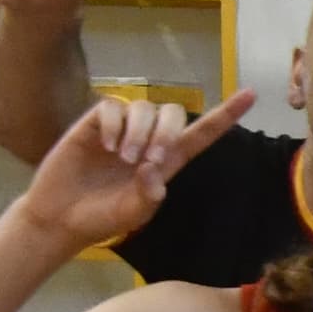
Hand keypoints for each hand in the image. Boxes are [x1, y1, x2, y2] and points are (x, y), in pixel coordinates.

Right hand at [20, 87, 254, 245]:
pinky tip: (105, 145)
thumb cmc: (102, 217)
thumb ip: (149, 195)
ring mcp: (122, 129)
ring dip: (139, 132)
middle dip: (168, 132)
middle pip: (174, 112)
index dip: (227, 114)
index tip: (252, 94)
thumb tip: (153, 170)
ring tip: (123, 158)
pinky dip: (113, 124)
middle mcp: (148, 139)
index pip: (202, 133)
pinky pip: (113, 107)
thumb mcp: (133, 213)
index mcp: (168, 161)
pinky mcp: (94, 123)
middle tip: (150, 159)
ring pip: (144, 108)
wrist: (60, 216)